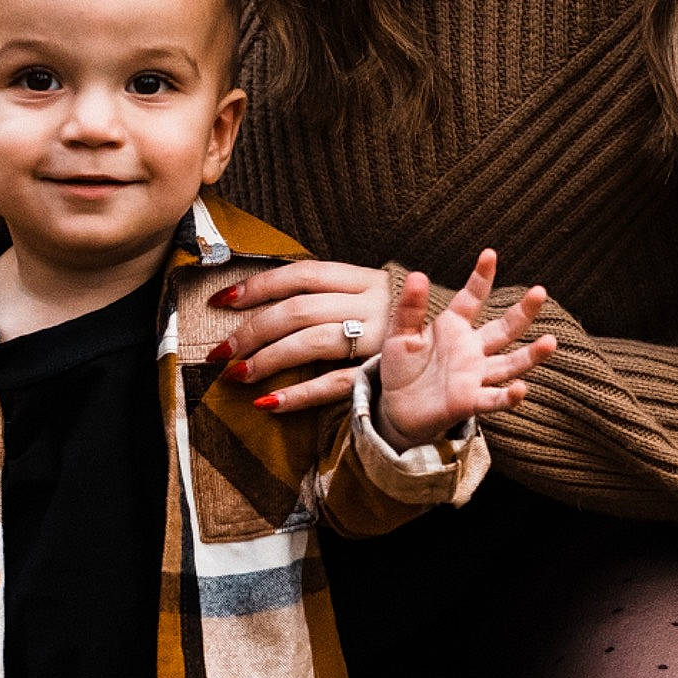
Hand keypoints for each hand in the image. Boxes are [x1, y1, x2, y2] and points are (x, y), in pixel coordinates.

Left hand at [208, 260, 390, 410]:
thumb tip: (259, 297)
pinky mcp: (381, 374)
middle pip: (298, 310)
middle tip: (220, 351)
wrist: (458, 349)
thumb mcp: (366, 294)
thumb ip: (324, 293)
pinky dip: (298, 394)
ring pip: (312, 342)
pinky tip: (268, 402)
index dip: (258, 286)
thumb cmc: (397, 320)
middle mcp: (370, 304)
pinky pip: (333, 384)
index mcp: (362, 278)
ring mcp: (378, 339)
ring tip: (237, 375)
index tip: (222, 301)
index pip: (301, 274)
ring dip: (268, 360)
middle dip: (252, 330)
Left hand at [376, 249, 557, 451]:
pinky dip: (509, 397)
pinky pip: (494, 399)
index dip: (481, 278)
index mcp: (454, 327)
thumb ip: (409, 308)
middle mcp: (472, 349)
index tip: (489, 255)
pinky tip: (522, 389)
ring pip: (510, 363)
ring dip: (531, 355)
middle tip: (540, 292)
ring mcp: (475, 376)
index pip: (472, 298)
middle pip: (504, 329)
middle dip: (523, 312)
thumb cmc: (401, 369)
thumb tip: (417, 275)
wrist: (396, 408)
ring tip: (550, 342)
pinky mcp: (470, 402)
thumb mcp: (399, 335)